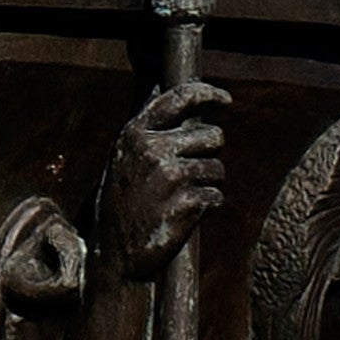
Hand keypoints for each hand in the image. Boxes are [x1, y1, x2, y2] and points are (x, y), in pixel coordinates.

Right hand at [101, 82, 228, 280]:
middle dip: (209, 153)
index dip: (208, 94)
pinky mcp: (186, 203)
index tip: (224, 100)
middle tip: (191, 172)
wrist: (114, 252)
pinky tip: (184, 214)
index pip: (180, 98)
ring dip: (207, 183)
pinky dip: (207, 205)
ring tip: (181, 197)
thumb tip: (160, 88)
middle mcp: (153, 150)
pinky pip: (217, 196)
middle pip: (213, 136)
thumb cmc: (122, 201)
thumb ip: (147, 126)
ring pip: (218, 168)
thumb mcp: (123, 156)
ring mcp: (170, 177)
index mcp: (136, 134)